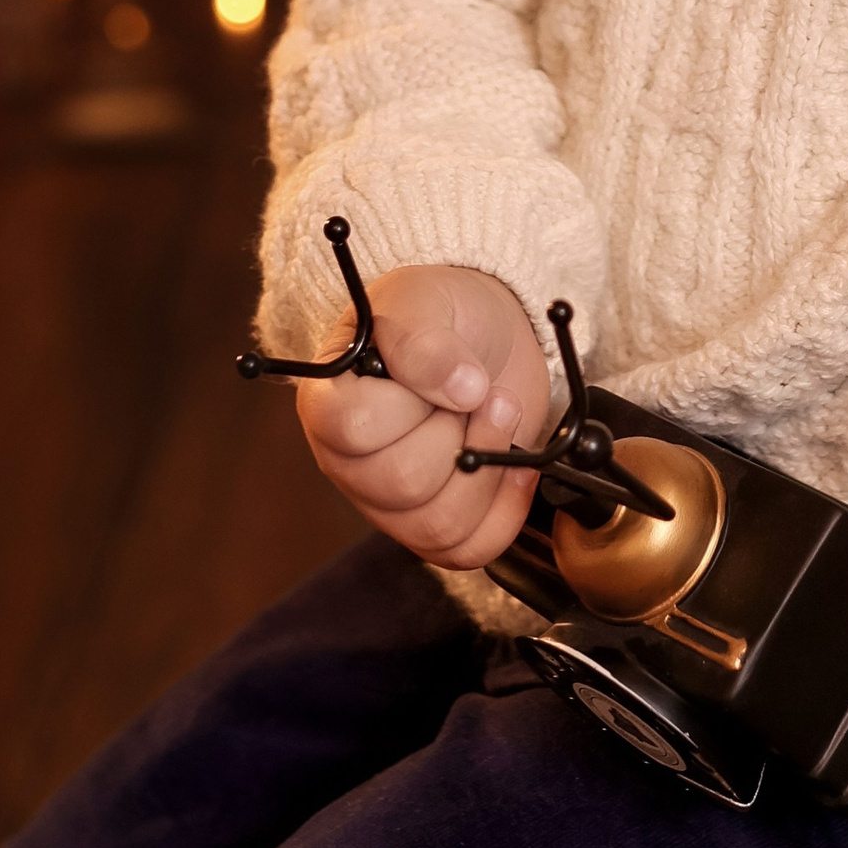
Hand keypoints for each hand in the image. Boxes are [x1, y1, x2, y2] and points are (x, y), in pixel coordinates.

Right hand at [293, 261, 553, 569]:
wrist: (483, 332)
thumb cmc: (438, 312)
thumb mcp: (422, 299)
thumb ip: (424, 339)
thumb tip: (461, 388)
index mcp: (330, 404)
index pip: (354, 428)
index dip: (412, 402)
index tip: (448, 372)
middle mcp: (352, 464)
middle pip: (402, 484)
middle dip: (460, 432)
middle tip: (480, 390)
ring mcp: (392, 504)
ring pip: (437, 527)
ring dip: (488, 467)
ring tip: (499, 414)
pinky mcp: (436, 524)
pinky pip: (469, 549)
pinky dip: (506, 508)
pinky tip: (517, 462)